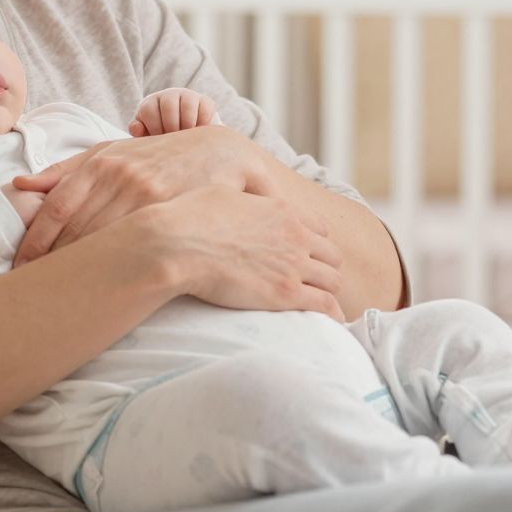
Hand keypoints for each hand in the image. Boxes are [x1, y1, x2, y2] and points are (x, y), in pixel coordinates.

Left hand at [11, 125, 264, 267]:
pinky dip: (113, 267)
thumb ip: (66, 169)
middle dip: (50, 260)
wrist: (219, 153)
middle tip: (31, 286)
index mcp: (100, 163)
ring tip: (59, 292)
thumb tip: (19, 185)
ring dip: (78, 269)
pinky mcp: (173, 214)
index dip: (33, 242)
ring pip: (102, 242)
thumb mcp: (113, 151)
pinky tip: (101, 285)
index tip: (19, 266)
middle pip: (74, 230)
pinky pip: (135, 247)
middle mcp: (121, 178)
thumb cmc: (157, 157)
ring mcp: (148, 197)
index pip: (55, 208)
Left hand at [130, 87, 217, 137]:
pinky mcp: (204, 101)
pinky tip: (198, 133)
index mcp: (151, 102)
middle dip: (171, 127)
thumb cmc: (160, 133)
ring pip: (187, 105)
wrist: (183, 130)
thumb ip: (139, 131)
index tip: (160, 139)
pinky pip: (205, 108)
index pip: (149, 110)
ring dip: (187, 125)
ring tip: (186, 138)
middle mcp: (169, 95)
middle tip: (174, 141)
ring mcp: (188, 96)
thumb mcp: (147, 133)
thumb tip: (136, 128)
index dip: (154, 128)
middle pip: (168, 106)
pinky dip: (202, 123)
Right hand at [140, 189, 346, 320]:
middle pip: (331, 255)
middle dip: (325, 268)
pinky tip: (328, 321)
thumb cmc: (190, 217)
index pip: (320, 228)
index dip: (315, 243)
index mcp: (282, 212)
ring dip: (327, 291)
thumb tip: (235, 194)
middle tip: (315, 282)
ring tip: (322, 304)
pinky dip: (330, 313)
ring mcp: (293, 265)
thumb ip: (240, 197)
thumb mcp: (222, 191)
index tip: (308, 255)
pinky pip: (324, 305)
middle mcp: (295, 236)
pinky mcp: (285, 294)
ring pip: (332, 281)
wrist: (178, 244)